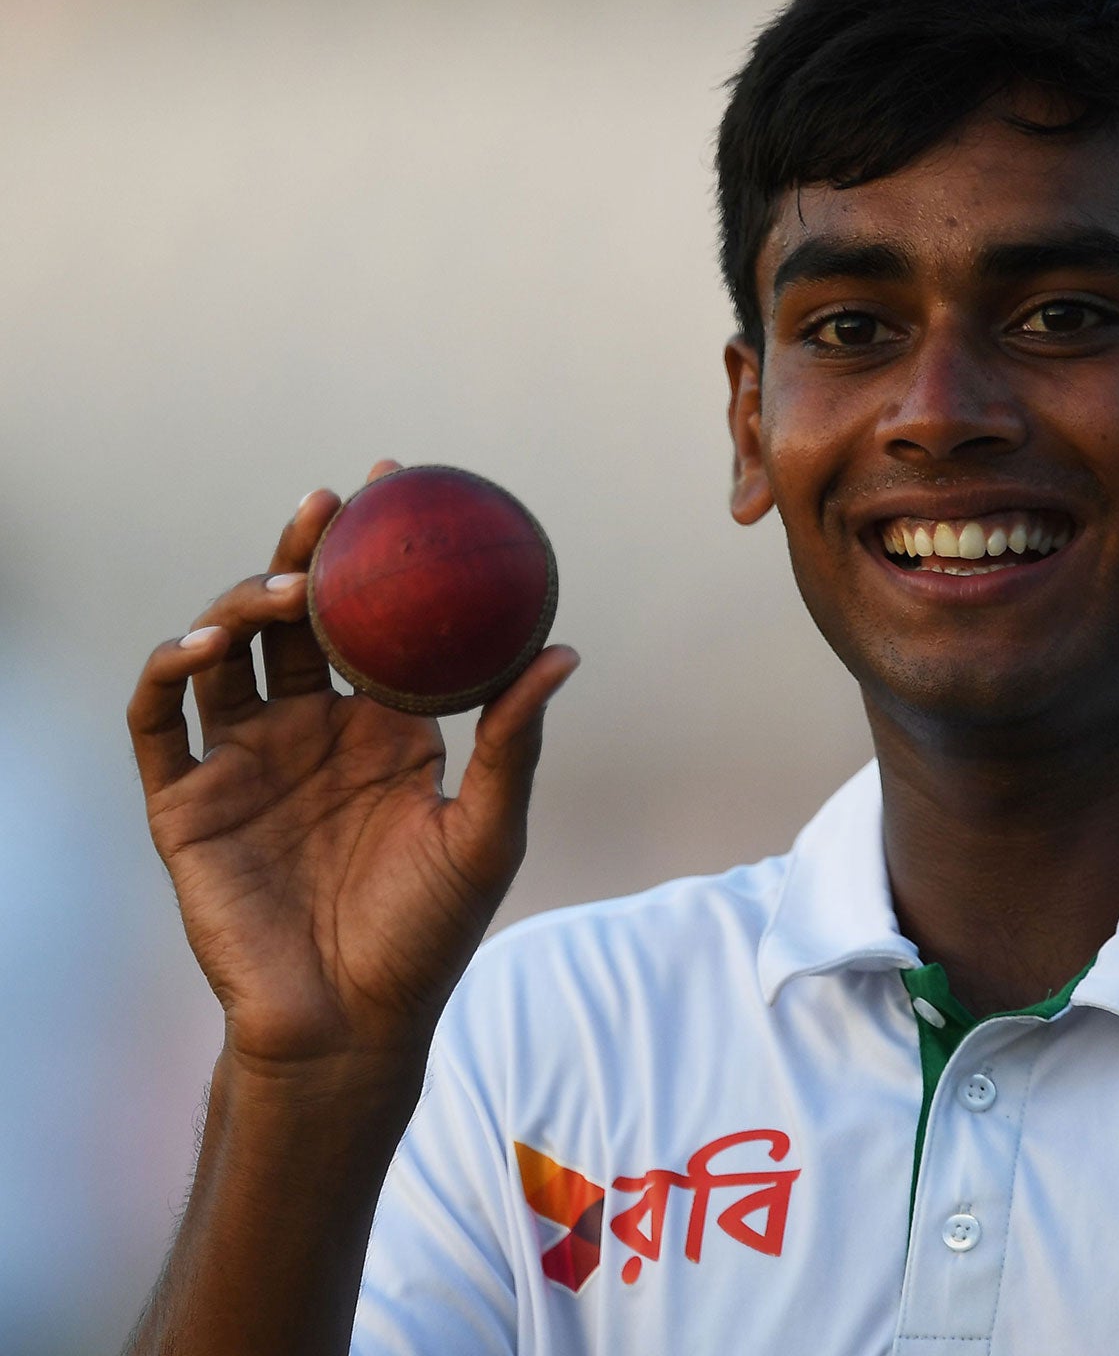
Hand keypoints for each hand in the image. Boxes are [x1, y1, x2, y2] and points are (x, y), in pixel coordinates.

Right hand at [128, 461, 579, 1076]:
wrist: (351, 1024)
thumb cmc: (428, 934)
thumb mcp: (487, 830)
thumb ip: (513, 742)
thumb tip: (563, 650)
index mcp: (379, 728)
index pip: (373, 622)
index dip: (376, 554)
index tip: (400, 489)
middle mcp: (307, 731)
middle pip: (295, 618)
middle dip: (306, 550)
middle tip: (332, 504)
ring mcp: (241, 761)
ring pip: (226, 651)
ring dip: (244, 603)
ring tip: (288, 587)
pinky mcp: (184, 802)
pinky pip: (160, 720)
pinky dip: (171, 671)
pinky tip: (205, 645)